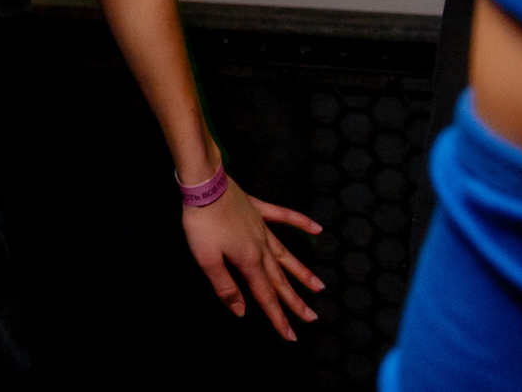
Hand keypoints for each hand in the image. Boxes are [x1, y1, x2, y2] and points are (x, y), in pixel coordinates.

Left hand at [181, 180, 323, 339]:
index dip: (277, 317)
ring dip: (302, 272)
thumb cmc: (202, 224)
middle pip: (280, 279)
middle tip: (312, 318)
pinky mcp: (258, 209)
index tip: (291, 336)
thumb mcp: (207, 260)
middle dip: (294, 301)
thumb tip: (242, 312)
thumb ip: (225, 287)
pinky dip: (300, 222)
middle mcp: (261, 247)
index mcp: (248, 261)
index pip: (265, 295)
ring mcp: (262, 227)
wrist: (204, 185)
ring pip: (286, 254)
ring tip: (319, 287)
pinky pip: (283, 216)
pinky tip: (317, 229)